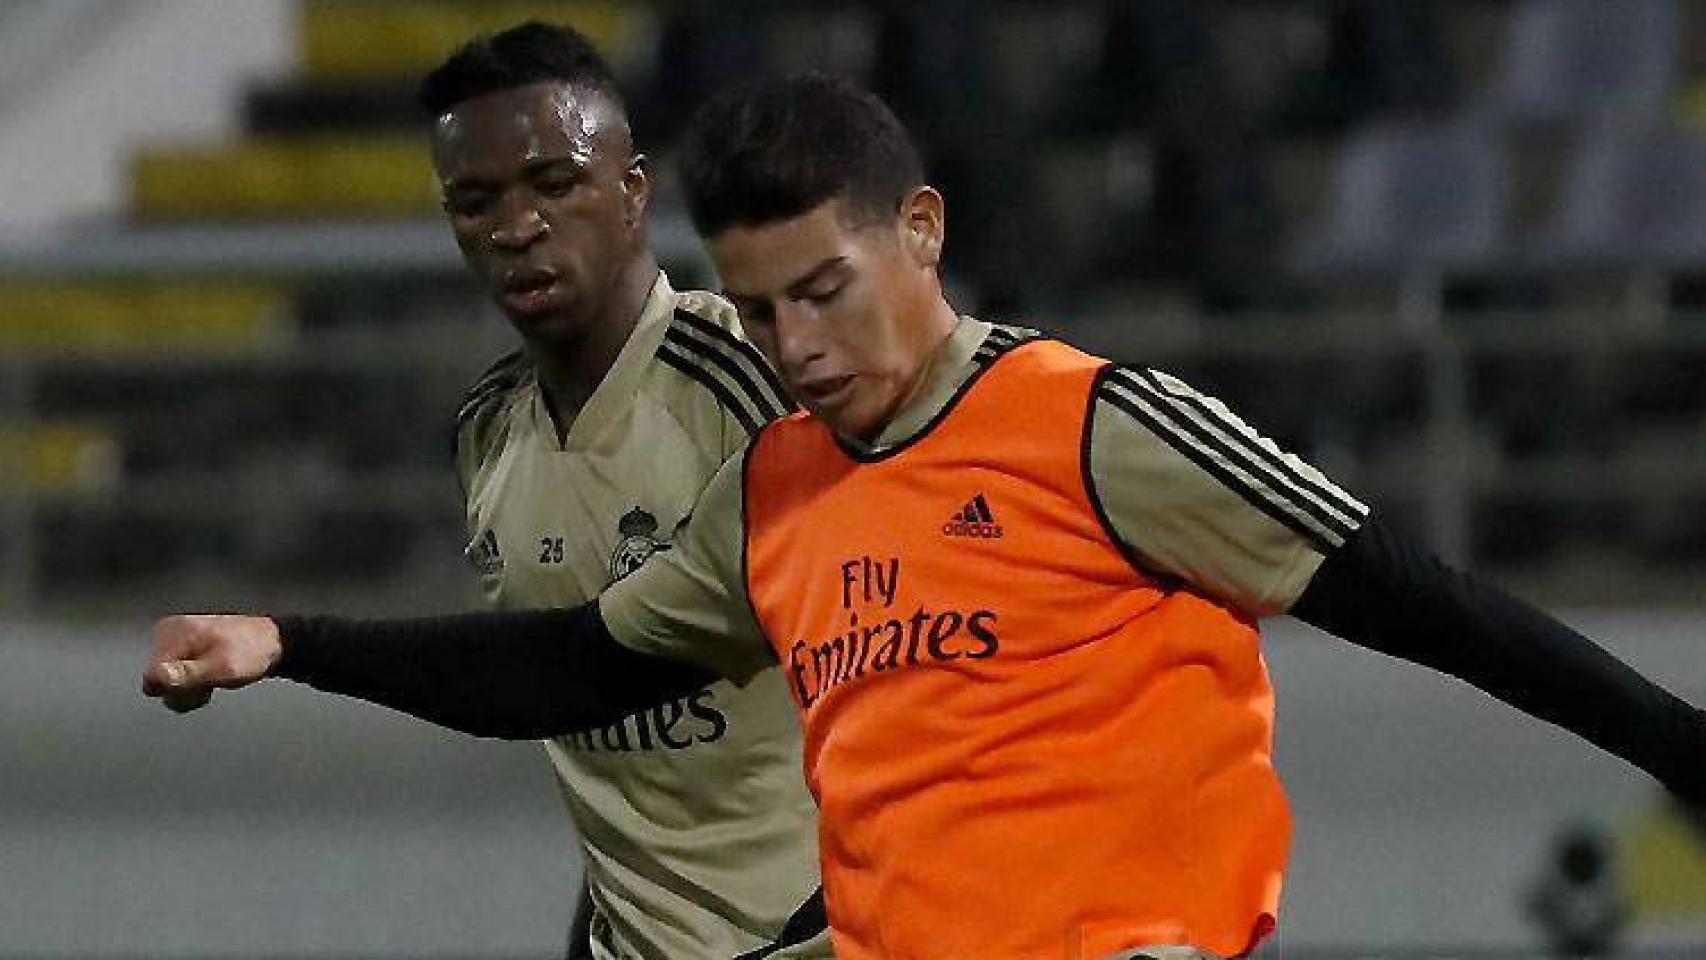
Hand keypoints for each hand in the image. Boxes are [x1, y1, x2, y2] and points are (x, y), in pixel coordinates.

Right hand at [141, 614, 283, 712]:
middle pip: (158, 682)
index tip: (200, 685)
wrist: (273, 644)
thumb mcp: (221, 668)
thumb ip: (187, 675)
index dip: (176, 689)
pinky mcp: (184, 650)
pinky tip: (210, 677)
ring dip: (190, 688)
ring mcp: (176, 641)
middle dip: (184, 690)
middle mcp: (168, 634)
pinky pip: (177, 677)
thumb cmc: (251, 653)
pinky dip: (193, 683)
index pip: (152, 679)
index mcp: (172, 633)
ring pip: (168, 682)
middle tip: (211, 682)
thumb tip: (155, 678)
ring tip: (214, 678)